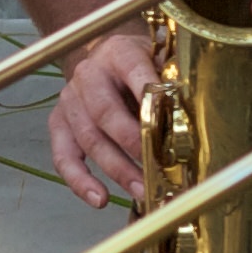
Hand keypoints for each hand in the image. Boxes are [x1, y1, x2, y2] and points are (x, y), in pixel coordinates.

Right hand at [47, 28, 159, 205]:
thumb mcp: (158, 58)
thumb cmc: (138, 64)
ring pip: (89, 139)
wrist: (100, 56)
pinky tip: (100, 199)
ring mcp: (70, 100)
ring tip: (141, 191)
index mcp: (119, 53)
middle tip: (157, 169)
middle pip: (106, 113)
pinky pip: (64, 157)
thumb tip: (192, 107)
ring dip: (116, 169)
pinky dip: (80, 181)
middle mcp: (88, 75)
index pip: (133, 71)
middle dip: (133, 145)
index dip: (147, 94)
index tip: (166, 121)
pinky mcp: (58, 123)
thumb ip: (172, 78)